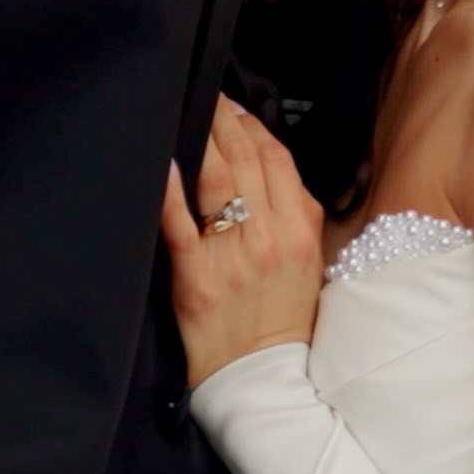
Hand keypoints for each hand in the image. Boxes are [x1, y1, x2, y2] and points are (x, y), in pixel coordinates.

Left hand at [162, 95, 325, 386]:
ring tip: (188, 114)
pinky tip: (162, 166)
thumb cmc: (285, 316)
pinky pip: (181, 228)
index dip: (254, 127)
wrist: (263, 377)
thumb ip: (299, 211)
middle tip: (207, 96)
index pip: (277, 159)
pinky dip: (170, 193)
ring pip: (216, 182)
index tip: (235, 108)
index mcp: (300, 229)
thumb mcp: (311, 260)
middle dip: (224, 121)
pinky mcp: (198, 280)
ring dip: (202, 141)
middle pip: (245, 160)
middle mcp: (269, 237)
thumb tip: (275, 166)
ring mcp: (233, 258)